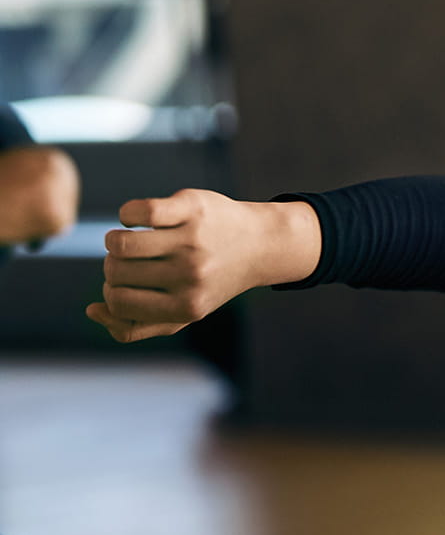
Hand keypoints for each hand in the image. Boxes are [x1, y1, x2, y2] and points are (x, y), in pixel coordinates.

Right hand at [88, 191, 319, 342]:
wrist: (261, 244)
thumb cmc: (211, 280)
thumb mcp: (183, 312)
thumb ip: (136, 326)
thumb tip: (92, 310)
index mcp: (187, 306)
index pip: (117, 302)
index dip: (111, 291)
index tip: (127, 282)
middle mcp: (192, 275)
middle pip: (114, 271)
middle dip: (113, 265)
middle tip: (133, 260)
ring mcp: (193, 241)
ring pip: (119, 243)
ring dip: (114, 239)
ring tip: (130, 240)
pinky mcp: (192, 208)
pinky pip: (139, 211)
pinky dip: (127, 214)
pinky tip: (139, 219)